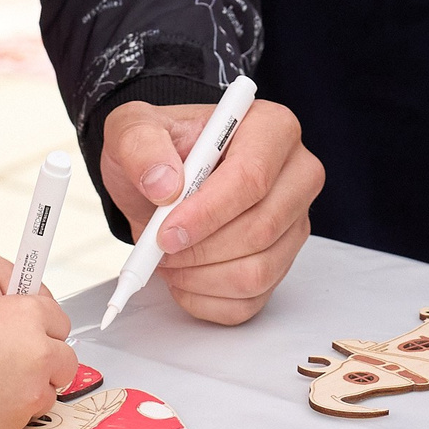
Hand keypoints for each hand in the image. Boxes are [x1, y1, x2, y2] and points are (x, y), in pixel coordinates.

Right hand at [0, 291, 74, 428]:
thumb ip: (8, 319)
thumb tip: (28, 329)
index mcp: (23, 314)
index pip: (57, 318)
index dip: (42, 327)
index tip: (33, 333)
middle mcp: (35, 351)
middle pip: (65, 357)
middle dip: (47, 359)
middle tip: (20, 361)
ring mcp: (30, 390)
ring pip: (50, 389)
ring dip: (33, 386)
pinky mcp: (18, 423)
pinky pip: (29, 414)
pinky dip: (15, 409)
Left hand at [99, 97, 320, 323]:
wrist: (161, 179)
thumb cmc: (158, 149)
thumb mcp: (132, 130)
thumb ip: (141, 146)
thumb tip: (164, 184)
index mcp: (271, 128)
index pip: (253, 177)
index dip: (208, 212)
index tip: (166, 232)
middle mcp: (295, 175)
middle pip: (261, 229)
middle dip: (201, 249)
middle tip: (159, 249)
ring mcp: (293, 222)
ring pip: (258, 271)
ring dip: (200, 277)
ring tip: (167, 260)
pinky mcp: (282, 262)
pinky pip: (251, 300)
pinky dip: (206, 299)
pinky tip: (184, 277)